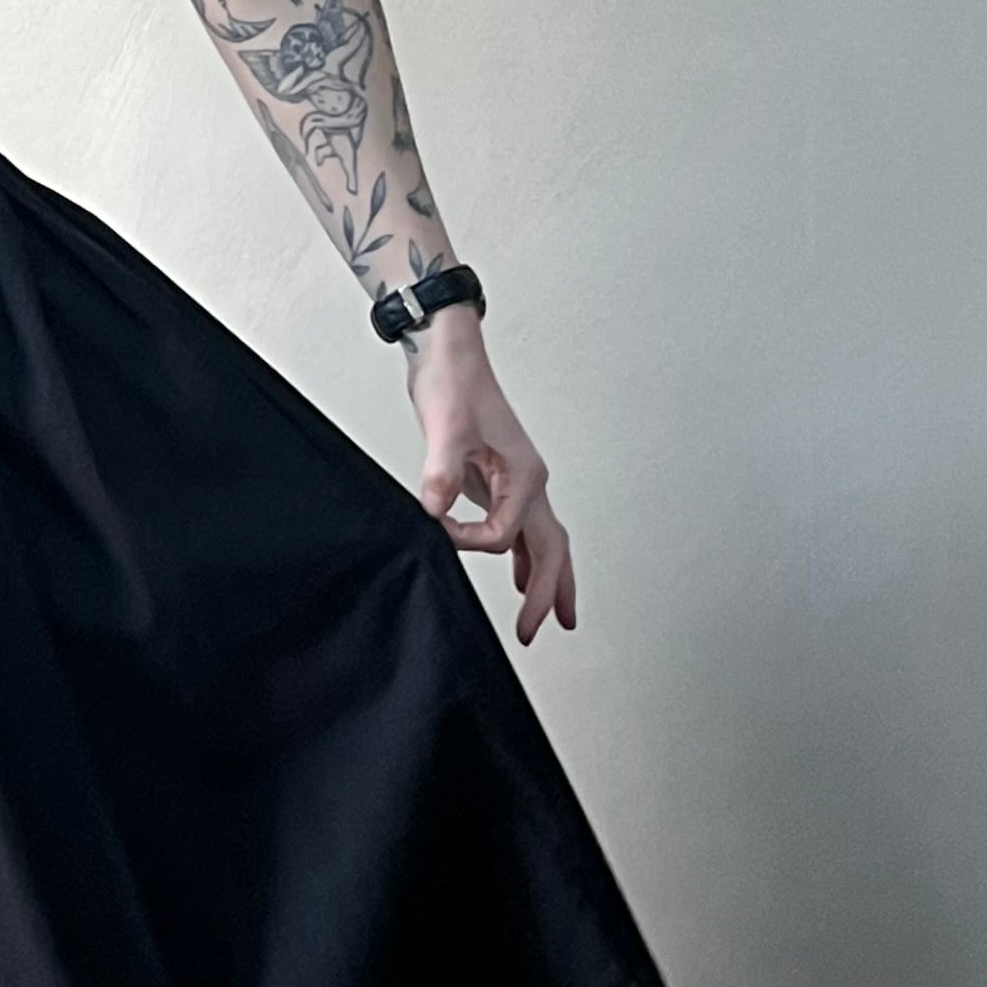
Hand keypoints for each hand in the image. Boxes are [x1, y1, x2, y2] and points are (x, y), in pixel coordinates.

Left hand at [409, 321, 576, 640]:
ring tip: (551, 617)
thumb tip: (434, 511)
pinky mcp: (501, 479)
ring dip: (548, 580)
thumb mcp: (444, 429)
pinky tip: (516, 575)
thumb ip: (441, 472)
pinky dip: (524, 556)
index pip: (504, 535)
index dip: (468, 541)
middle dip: (548, 593)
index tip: (439, 530)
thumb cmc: (454, 384)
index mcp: (524, 475)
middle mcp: (530, 482)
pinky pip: (523, 528)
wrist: (451, 355)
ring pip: (546, 542)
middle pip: (551, 550)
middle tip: (538, 630)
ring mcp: (519, 482)